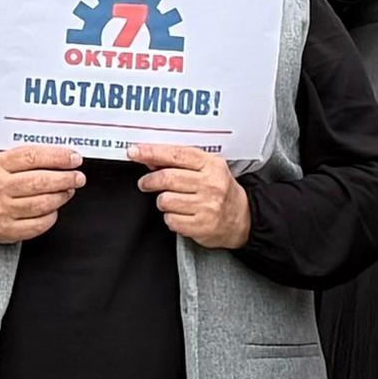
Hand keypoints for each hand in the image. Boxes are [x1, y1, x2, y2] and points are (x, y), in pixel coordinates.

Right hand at [0, 145, 83, 248]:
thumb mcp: (0, 163)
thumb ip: (26, 158)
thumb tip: (61, 156)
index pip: (32, 157)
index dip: (57, 157)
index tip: (73, 158)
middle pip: (39, 181)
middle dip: (65, 178)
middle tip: (78, 177)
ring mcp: (2, 211)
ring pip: (42, 203)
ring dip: (62, 196)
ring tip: (68, 190)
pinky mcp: (8, 230)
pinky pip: (39, 223)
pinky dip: (52, 215)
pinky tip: (54, 208)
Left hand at [132, 142, 253, 251]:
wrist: (242, 219)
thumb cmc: (220, 191)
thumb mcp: (207, 169)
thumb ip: (181, 162)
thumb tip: (150, 158)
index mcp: (212, 165)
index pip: (176, 154)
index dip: (152, 152)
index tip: (135, 152)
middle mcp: (211, 184)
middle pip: (167, 178)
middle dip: (149, 180)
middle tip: (145, 183)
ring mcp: (207, 206)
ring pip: (165, 200)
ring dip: (162, 201)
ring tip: (172, 201)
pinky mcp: (201, 226)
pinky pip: (170, 220)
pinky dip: (170, 218)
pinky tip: (180, 215)